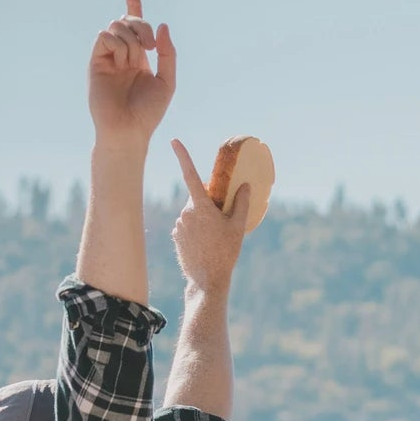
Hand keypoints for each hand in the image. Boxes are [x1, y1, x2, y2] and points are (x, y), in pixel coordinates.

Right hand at [88, 0, 175, 148]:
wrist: (128, 129)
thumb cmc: (148, 112)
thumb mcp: (167, 82)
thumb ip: (168, 54)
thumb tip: (162, 25)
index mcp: (139, 58)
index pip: (135, 26)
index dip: (133, 4)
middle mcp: (122, 54)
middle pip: (128, 21)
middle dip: (142, 26)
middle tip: (152, 46)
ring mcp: (108, 56)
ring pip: (117, 26)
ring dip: (132, 39)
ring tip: (134, 62)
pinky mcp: (95, 60)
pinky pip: (105, 36)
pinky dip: (118, 45)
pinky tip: (122, 62)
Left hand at [170, 140, 248, 293]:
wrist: (207, 279)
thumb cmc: (225, 253)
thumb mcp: (238, 228)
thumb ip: (241, 203)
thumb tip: (245, 185)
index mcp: (201, 207)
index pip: (190, 176)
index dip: (183, 156)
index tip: (174, 141)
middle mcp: (186, 212)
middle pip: (197, 198)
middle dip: (208, 203)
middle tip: (222, 221)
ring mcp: (179, 224)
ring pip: (191, 212)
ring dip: (202, 218)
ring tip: (214, 239)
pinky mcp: (176, 235)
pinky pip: (186, 225)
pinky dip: (196, 230)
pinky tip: (205, 245)